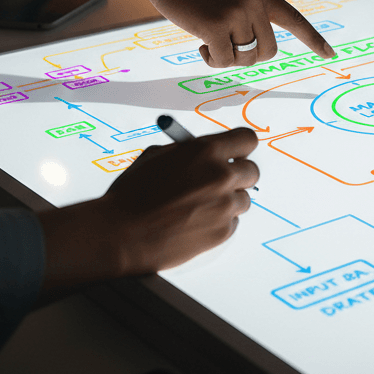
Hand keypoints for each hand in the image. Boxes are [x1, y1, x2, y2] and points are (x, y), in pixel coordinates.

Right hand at [37, 127, 258, 299]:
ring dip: (227, 201)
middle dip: (237, 175)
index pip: (247, 139)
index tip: (234, 153)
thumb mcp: (157, 156)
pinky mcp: (223, 231)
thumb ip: (188, 152)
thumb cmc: (133, 193)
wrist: (121, 233)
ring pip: (243, 199)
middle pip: (252, 171)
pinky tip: (194, 223)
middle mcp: (221, 176)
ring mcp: (225, 205)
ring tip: (198, 207)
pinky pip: (232, 222)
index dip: (240, 147)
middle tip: (218, 182)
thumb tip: (207, 151)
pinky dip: (219, 222)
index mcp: (206, 151)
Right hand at [145, 0, 334, 68]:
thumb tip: (253, 47)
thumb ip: (248, 11)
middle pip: (268, 50)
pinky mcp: (215, 27)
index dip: (313, 39)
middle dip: (249, 58)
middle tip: (227, 50)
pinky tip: (199, 45)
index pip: (294, 19)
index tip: (331, 53)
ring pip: (244, 57)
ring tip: (208, 41)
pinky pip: (223, 60)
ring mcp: (236, 14)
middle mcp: (254, 3)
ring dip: (226, 58)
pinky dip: (211, 60)